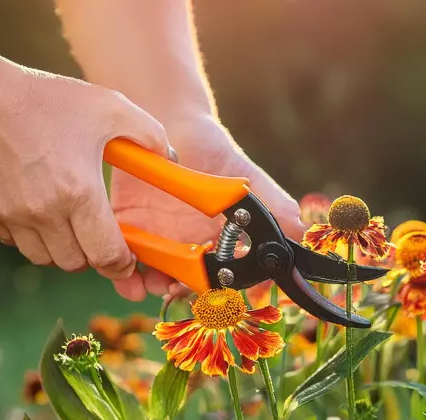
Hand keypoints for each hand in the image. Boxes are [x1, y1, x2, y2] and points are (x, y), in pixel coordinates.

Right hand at [0, 68, 174, 279]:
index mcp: (79, 193)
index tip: (128, 257)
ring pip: (46, 259)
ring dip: (63, 249)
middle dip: (94, 255)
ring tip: (70, 221)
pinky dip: (32, 237)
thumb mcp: (110, 107)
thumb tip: (171, 160)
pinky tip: (39, 211)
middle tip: (99, 234)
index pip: (107, 257)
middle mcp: (44, 212)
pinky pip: (18, 244)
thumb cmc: (48, 99)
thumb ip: (150, 135)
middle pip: (77, 264)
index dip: (122, 264)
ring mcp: (12, 216)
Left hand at [109, 115, 303, 300]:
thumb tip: (302, 230)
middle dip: (181, 292)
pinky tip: (127, 275)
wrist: (169, 120)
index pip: (222, 275)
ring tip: (151, 284)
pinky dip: (122, 274)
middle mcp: (190, 247)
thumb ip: (275, 203)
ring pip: (154, 278)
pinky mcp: (127, 228)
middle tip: (177, 287)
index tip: (214, 286)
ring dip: (152, 288)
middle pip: (186, 284)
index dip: (219, 287)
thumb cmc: (213, 149)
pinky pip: (122, 258)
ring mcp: (158, 240)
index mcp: (219, 241)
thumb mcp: (246, 176)